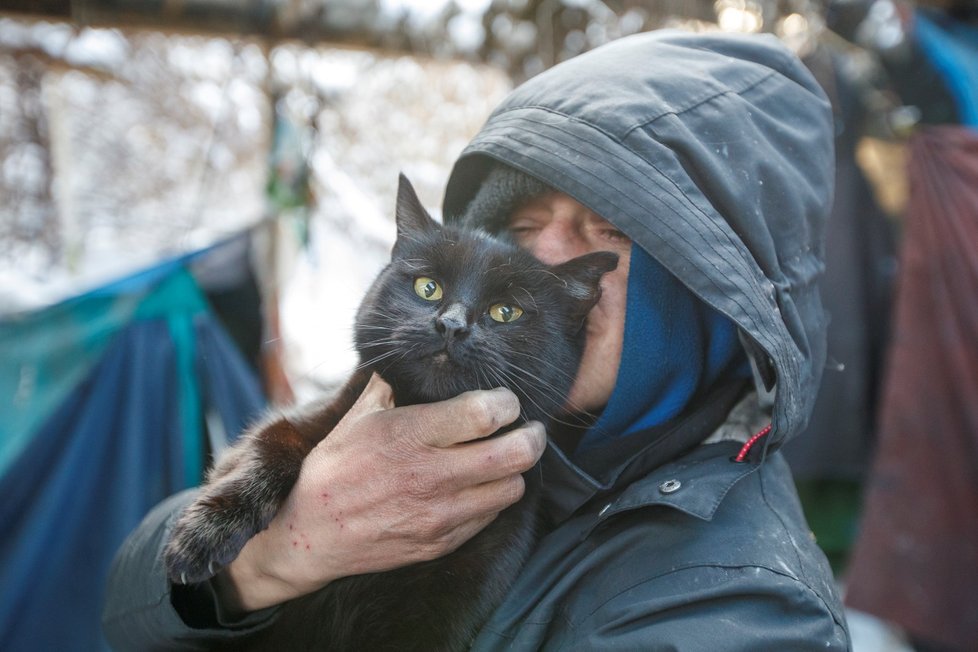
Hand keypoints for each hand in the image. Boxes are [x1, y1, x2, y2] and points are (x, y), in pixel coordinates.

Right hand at [215, 374, 545, 613]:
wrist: (310, 535)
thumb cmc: (332, 471)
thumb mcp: (356, 419)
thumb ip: (387, 389)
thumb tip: (405, 363)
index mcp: (411, 435)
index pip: (486, 413)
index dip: (507, 403)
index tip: (505, 401)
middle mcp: (432, 475)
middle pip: (514, 454)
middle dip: (532, 437)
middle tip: (529, 430)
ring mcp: (440, 514)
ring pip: (511, 489)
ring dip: (514, 472)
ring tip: (504, 460)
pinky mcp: (441, 542)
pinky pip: (488, 518)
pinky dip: (492, 500)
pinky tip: (479, 488)